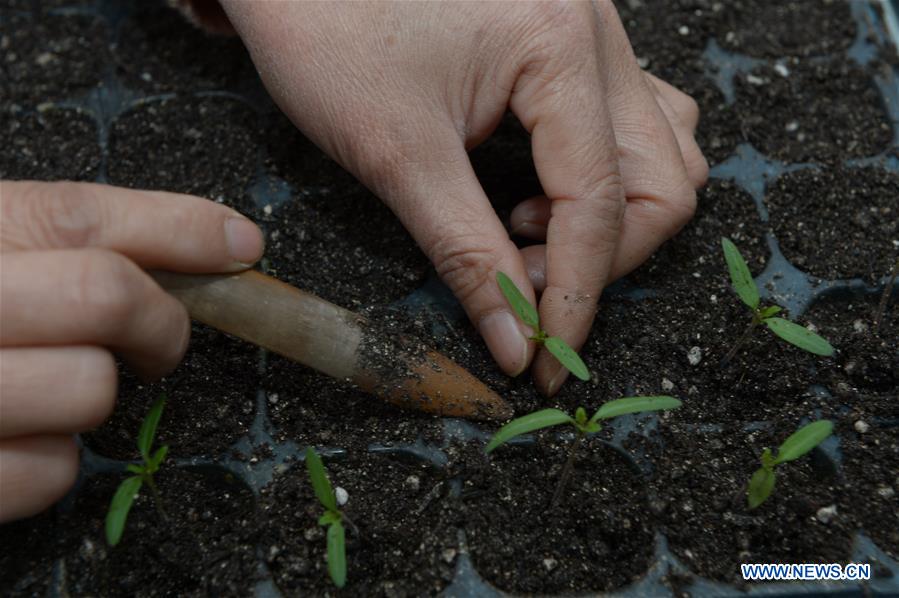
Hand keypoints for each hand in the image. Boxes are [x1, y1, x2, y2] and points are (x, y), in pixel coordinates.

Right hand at [0, 181, 263, 521]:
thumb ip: (69, 242)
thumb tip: (232, 242)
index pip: (77, 215)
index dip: (179, 227)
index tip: (240, 244)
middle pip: (103, 294)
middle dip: (158, 321)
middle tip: (155, 341)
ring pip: (89, 389)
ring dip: (92, 394)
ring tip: (47, 388)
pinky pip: (51, 473)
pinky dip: (51, 461)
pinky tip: (11, 439)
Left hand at [222, 0, 707, 393]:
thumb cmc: (326, 33)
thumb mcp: (398, 155)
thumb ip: (468, 254)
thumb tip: (516, 342)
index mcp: (561, 46)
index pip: (602, 202)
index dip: (576, 297)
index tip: (545, 360)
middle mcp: (598, 30)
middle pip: (662, 178)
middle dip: (603, 256)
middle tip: (524, 285)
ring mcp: (592, 27)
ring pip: (659, 147)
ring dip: (612, 214)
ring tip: (525, 230)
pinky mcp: (569, 37)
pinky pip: (629, 115)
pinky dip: (601, 171)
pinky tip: (540, 187)